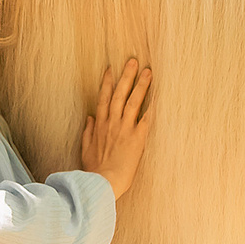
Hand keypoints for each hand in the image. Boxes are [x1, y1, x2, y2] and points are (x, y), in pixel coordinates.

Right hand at [80, 57, 153, 199]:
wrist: (102, 182)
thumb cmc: (94, 170)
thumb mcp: (86, 149)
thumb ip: (88, 132)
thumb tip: (89, 118)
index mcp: (100, 125)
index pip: (103, 99)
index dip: (106, 83)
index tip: (110, 69)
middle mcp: (112, 123)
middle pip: (119, 94)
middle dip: (126, 76)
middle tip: (133, 61)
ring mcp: (124, 129)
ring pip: (132, 101)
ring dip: (140, 85)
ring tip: (148, 71)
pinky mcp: (137, 138)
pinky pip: (146, 118)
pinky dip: (152, 106)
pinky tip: (159, 96)